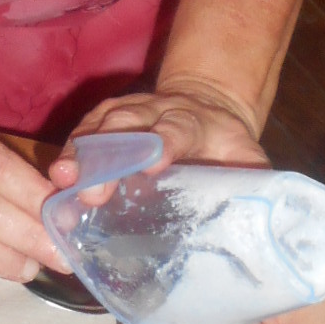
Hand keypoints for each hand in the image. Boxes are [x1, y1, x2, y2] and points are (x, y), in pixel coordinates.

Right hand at [50, 78, 268, 190]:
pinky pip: (83, 133)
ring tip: (61, 180)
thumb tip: (269, 219)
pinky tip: (55, 179)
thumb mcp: (248, 158)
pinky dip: (70, 154)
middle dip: (108, 156)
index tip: (153, 165)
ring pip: (99, 128)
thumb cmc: (225, 144)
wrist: (206, 104)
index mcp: (191, 122)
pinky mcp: (104, 119)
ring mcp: (125, 112)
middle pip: (126, 127)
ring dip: (81, 154)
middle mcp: (154, 112)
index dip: (164, 144)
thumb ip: (255, 183)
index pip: (177, 130)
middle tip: (90, 190)